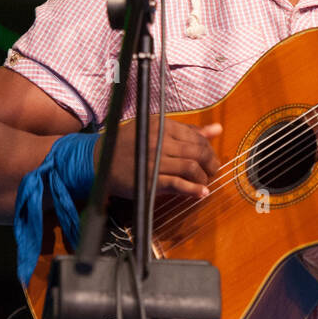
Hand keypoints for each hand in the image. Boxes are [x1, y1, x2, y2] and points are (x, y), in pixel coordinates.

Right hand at [94, 115, 221, 198]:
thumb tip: (218, 129)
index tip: (210, 158)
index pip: (197, 137)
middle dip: (211, 164)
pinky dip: (193, 190)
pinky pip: (177, 184)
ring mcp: (153, 160)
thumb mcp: (157, 129)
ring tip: (205, 182)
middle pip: (198, 152)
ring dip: (203, 178)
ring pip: (190, 168)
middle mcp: (159, 141)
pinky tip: (201, 193)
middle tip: (212, 171)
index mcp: (162, 125)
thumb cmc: (131, 143)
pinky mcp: (149, 179)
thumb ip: (188, 130)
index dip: (209, 149)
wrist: (100, 159)